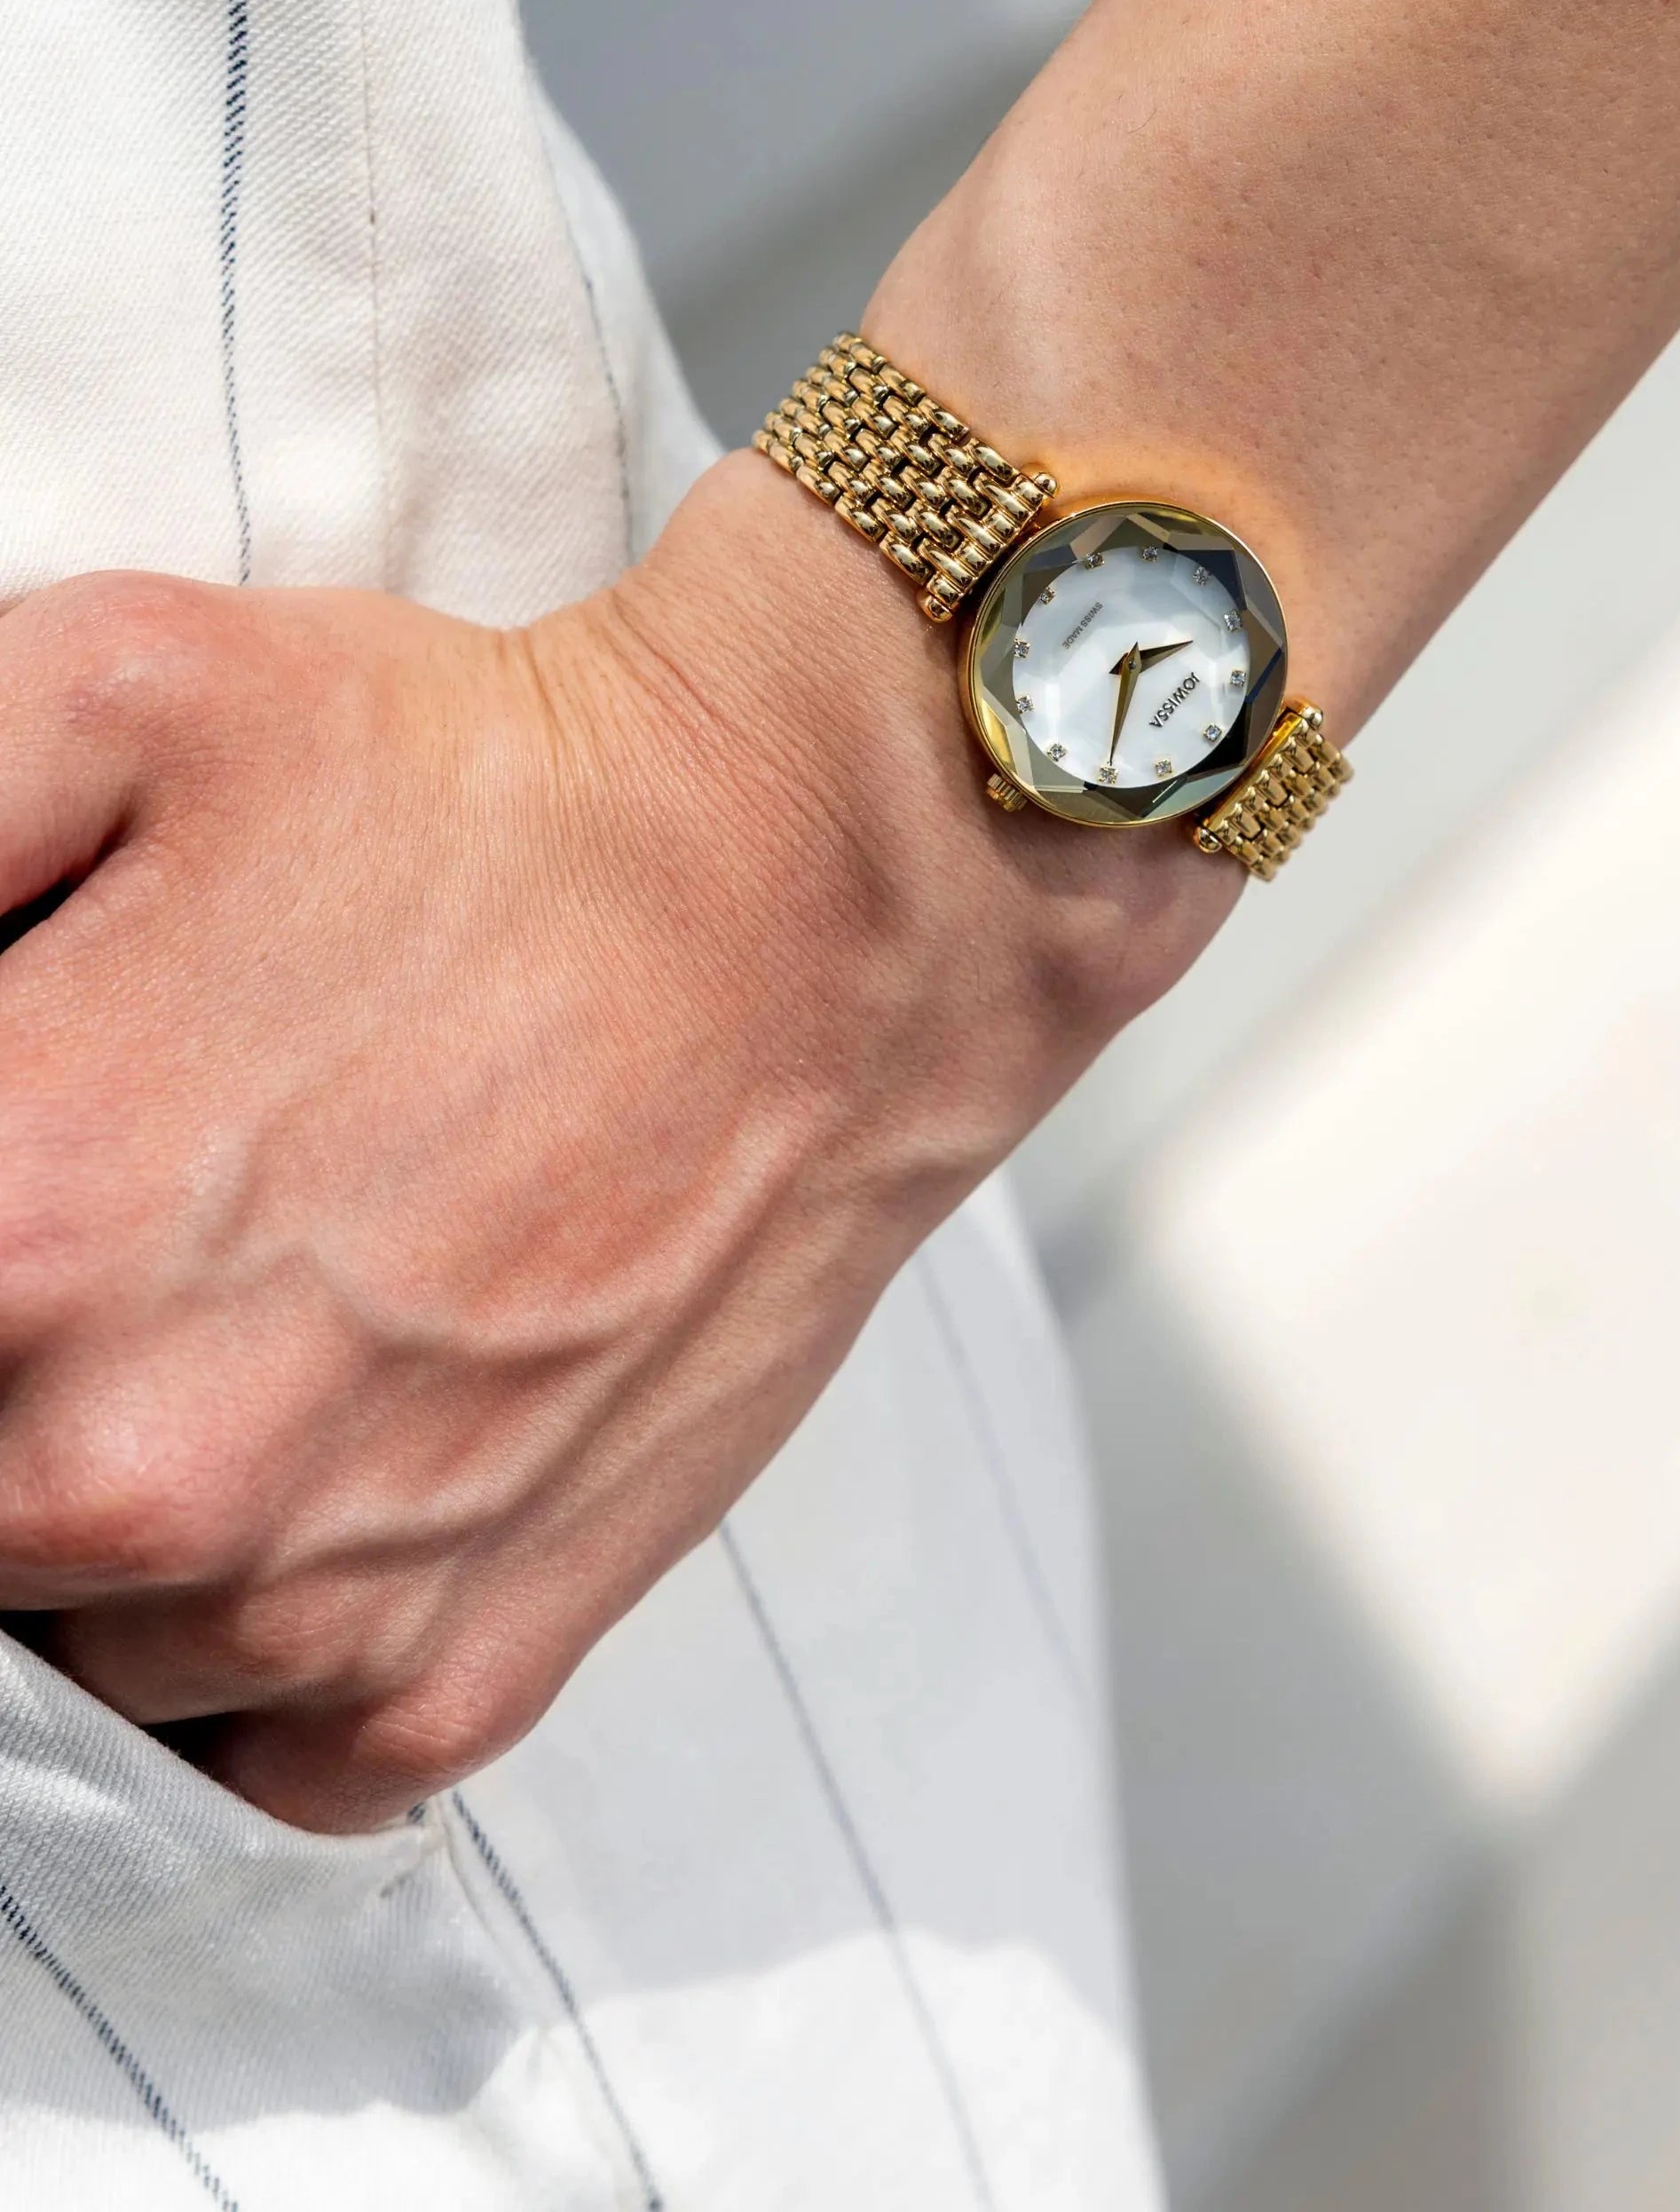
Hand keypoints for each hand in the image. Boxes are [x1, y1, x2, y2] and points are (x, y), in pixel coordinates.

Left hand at [0, 451, 1231, 1828]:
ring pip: (53, 1659)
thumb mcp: (106, 690)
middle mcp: (125, 1464)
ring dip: (90, 1522)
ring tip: (217, 1333)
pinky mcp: (461, 1670)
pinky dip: (231, 1658)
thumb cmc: (491, 793)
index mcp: (5, 1219)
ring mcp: (307, 1600)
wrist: (824, 896)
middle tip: (98, 1250)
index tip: (13, 1206)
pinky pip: (240, 1764)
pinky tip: (306, 1474)